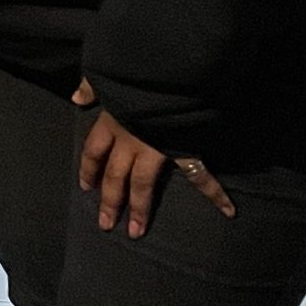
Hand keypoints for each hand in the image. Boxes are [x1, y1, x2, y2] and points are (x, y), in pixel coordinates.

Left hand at [72, 78, 234, 234]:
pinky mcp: (184, 149)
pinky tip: (228, 210)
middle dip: (110, 201)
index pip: (93, 151)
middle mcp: (131, 140)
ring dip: (141, 209)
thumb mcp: (108, 78)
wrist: (165, 74)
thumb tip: (77, 97)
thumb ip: (92, 88)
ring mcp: (156, 148)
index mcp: (111, 123)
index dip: (88, 169)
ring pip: (144, 184)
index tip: (86, 187)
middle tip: (105, 224)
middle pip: (116, 176)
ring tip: (136, 232)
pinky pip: (200, 174)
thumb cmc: (134, 76)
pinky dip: (215, 192)